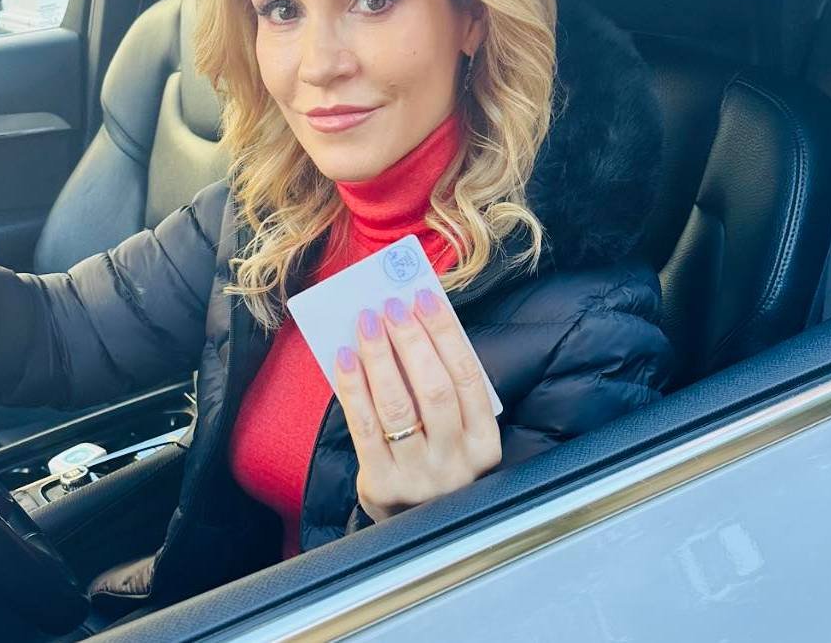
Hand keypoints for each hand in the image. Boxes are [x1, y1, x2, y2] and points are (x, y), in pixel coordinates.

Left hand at [333, 288, 500, 523]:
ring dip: (379, 358)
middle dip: (410, 341)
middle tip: (390, 306)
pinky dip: (353, 388)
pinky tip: (345, 358)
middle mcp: (457, 463)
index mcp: (485, 445)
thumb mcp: (458, 434)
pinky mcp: (381, 486)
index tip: (423, 299)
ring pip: (397, 407)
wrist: (416, 530)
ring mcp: (418, 477)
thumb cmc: (437, 462)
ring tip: (365, 323)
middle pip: (434, 389)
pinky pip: (363, 428)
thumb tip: (411, 326)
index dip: (445, 334)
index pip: (468, 377)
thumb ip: (445, 390)